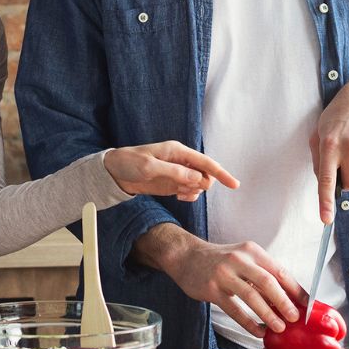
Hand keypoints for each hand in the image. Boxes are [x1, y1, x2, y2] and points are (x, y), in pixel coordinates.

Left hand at [104, 140, 238, 200]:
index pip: (205, 162)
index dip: (221, 173)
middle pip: (205, 175)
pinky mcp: (173, 183)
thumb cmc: (129, 163)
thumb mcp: (149, 168)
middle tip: (183, 189)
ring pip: (199, 185)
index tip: (234, 185)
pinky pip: (190, 191)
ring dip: (193, 191)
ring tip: (177, 192)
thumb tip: (197, 178)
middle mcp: (181, 161)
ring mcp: (178, 173)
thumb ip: (174, 173)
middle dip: (201, 185)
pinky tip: (178, 196)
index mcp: (177, 151)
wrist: (114, 172)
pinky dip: (188, 196)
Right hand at [134, 224, 303, 338]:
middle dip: (284, 302)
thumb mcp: (243, 258)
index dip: (295, 289)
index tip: (307, 305)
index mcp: (252, 251)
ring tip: (279, 328)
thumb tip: (288, 298)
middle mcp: (239, 259)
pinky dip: (248, 322)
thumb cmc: (220, 261)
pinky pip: (233, 309)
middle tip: (295, 318)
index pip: (279, 271)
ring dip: (267, 314)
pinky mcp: (211, 288)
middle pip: (267, 282)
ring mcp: (224, 273)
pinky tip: (257, 332)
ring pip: (251, 296)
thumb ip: (262, 274)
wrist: (186, 256)